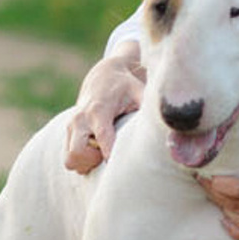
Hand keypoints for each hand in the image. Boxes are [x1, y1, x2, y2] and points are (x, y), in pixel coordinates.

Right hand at [63, 48, 145, 173]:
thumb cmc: (126, 86)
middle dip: (93, 161)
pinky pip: (68, 157)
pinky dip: (82, 159)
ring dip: (86, 162)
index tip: (124, 163)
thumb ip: (150, 107)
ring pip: (69, 159)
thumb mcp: (140, 91)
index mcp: (99, 111)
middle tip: (109, 153)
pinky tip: (97, 148)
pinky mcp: (67, 131)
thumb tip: (171, 123)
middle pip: (76, 154)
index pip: (103, 141)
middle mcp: (80, 119)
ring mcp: (70, 126)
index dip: (112, 156)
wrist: (104, 75)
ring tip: (104, 150)